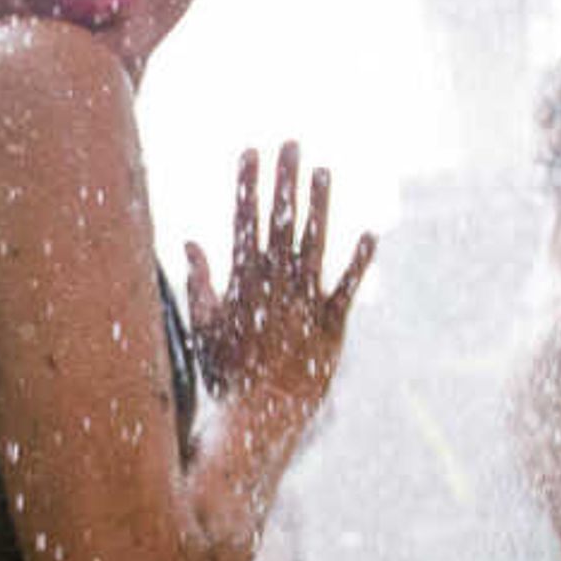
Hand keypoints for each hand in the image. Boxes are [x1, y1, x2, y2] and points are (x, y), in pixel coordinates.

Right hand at [183, 142, 373, 432]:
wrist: (259, 417)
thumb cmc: (226, 375)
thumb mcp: (204, 325)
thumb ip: (199, 281)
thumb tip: (190, 242)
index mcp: (243, 281)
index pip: (245, 221)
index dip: (248, 184)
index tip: (251, 151)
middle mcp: (275, 284)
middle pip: (281, 221)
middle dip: (285, 180)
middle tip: (291, 143)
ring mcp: (304, 302)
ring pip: (314, 243)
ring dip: (320, 206)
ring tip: (324, 171)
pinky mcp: (331, 324)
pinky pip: (346, 287)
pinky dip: (358, 261)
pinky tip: (370, 233)